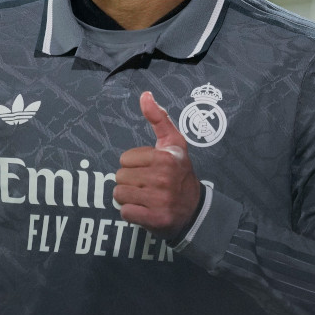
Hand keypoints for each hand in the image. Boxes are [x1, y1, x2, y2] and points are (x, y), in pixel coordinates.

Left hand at [113, 91, 201, 238]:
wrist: (195, 210)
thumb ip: (158, 118)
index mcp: (165, 157)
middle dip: (130, 181)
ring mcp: (160, 200)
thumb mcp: (174, 143)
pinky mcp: (155, 219)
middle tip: (147, 184)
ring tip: (146, 197)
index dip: (134, 164)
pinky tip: (145, 210)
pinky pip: (125, 212)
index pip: (125, 159)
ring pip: (120, 194)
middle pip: (119, 177)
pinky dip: (132, 213)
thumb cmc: (180, 172)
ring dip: (129, 197)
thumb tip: (145, 95)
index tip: (150, 169)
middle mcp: (163, 178)